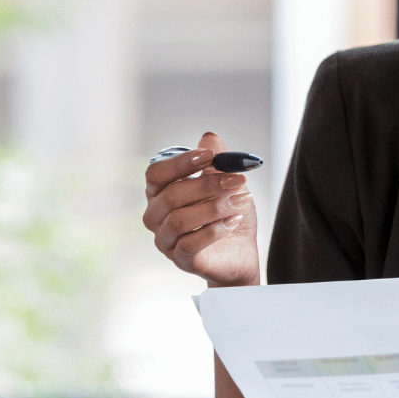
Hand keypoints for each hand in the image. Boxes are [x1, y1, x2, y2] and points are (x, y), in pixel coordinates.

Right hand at [142, 131, 259, 286]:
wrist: (239, 249)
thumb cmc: (226, 212)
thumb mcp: (226, 182)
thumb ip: (216, 161)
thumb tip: (209, 137)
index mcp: (160, 193)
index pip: (156, 174)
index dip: (181, 163)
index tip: (210, 155)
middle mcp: (156, 216)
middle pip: (171, 195)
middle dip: (208, 184)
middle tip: (238, 179)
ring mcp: (165, 240)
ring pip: (180, 220)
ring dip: (215, 207)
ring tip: (242, 200)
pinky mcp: (180, 260)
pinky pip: (191, 244)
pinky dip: (215, 230)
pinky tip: (235, 220)